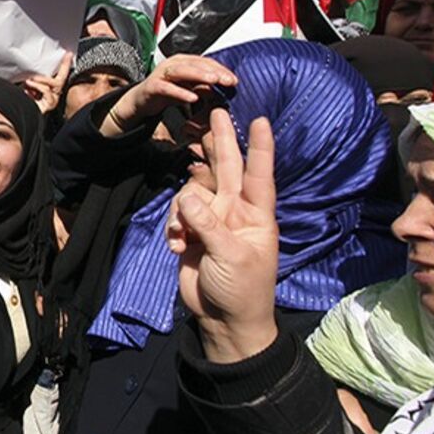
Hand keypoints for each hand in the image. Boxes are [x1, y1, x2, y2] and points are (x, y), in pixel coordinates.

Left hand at [22, 52, 72, 114]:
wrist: (18, 111)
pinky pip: (47, 90)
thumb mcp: (28, 83)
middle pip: (61, 78)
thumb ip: (34, 77)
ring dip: (40, 79)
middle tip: (64, 57)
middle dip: (64, 66)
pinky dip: (38, 86)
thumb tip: (35, 68)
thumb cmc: (22, 99)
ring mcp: (53, 100)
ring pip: (55, 83)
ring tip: (29, 80)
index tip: (69, 54)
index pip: (60, 75)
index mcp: (49, 89)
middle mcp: (54, 95)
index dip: (65, 65)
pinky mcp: (50, 104)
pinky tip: (29, 86)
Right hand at [103, 55, 235, 136]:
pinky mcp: (152, 86)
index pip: (205, 62)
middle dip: (213, 71)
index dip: (221, 70)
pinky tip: (192, 98)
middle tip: (228, 80)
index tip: (234, 80)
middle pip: (196, 64)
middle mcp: (173, 64)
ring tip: (213, 82)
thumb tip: (223, 88)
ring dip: (199, 75)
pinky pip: (167, 88)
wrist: (141, 102)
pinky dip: (180, 92)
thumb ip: (204, 86)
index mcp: (183, 62)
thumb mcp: (189, 88)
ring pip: (182, 71)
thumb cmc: (165, 93)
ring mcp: (161, 74)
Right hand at [173, 109, 279, 363]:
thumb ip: (208, 224)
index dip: (260, 147)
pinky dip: (173, 228)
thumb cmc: (243, 289)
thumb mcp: (231, 255)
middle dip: (220, 142)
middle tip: (215, 113)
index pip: (259, 174)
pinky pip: (177, 215)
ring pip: (191, 193)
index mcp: (255, 215)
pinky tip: (176, 247)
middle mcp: (234, 211)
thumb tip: (188, 197)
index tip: (260, 120)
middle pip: (226, 169)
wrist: (223, 319)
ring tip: (182, 236)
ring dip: (182, 209)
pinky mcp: (191, 233)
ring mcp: (211, 221)